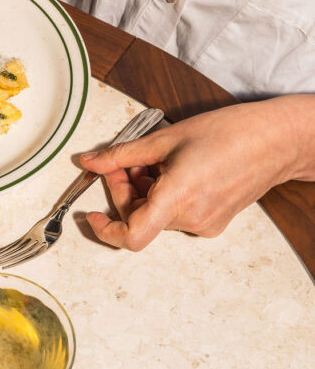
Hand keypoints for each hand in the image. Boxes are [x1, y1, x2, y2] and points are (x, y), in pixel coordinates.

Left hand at [80, 95, 314, 250]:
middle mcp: (191, 219)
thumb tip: (90, 162)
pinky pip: (176, 215)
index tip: (93, 215)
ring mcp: (205, 224)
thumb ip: (122, 155)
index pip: (131, 235)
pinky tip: (174, 171)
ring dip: (145, 192)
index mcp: (177, 198)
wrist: (279, 139)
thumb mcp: (166, 138)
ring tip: (158, 161)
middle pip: (139, 217)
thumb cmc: (232, 133)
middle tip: (126, 162)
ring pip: (157, 215)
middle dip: (125, 190)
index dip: (105, 230)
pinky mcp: (214, 223)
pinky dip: (165, 197)